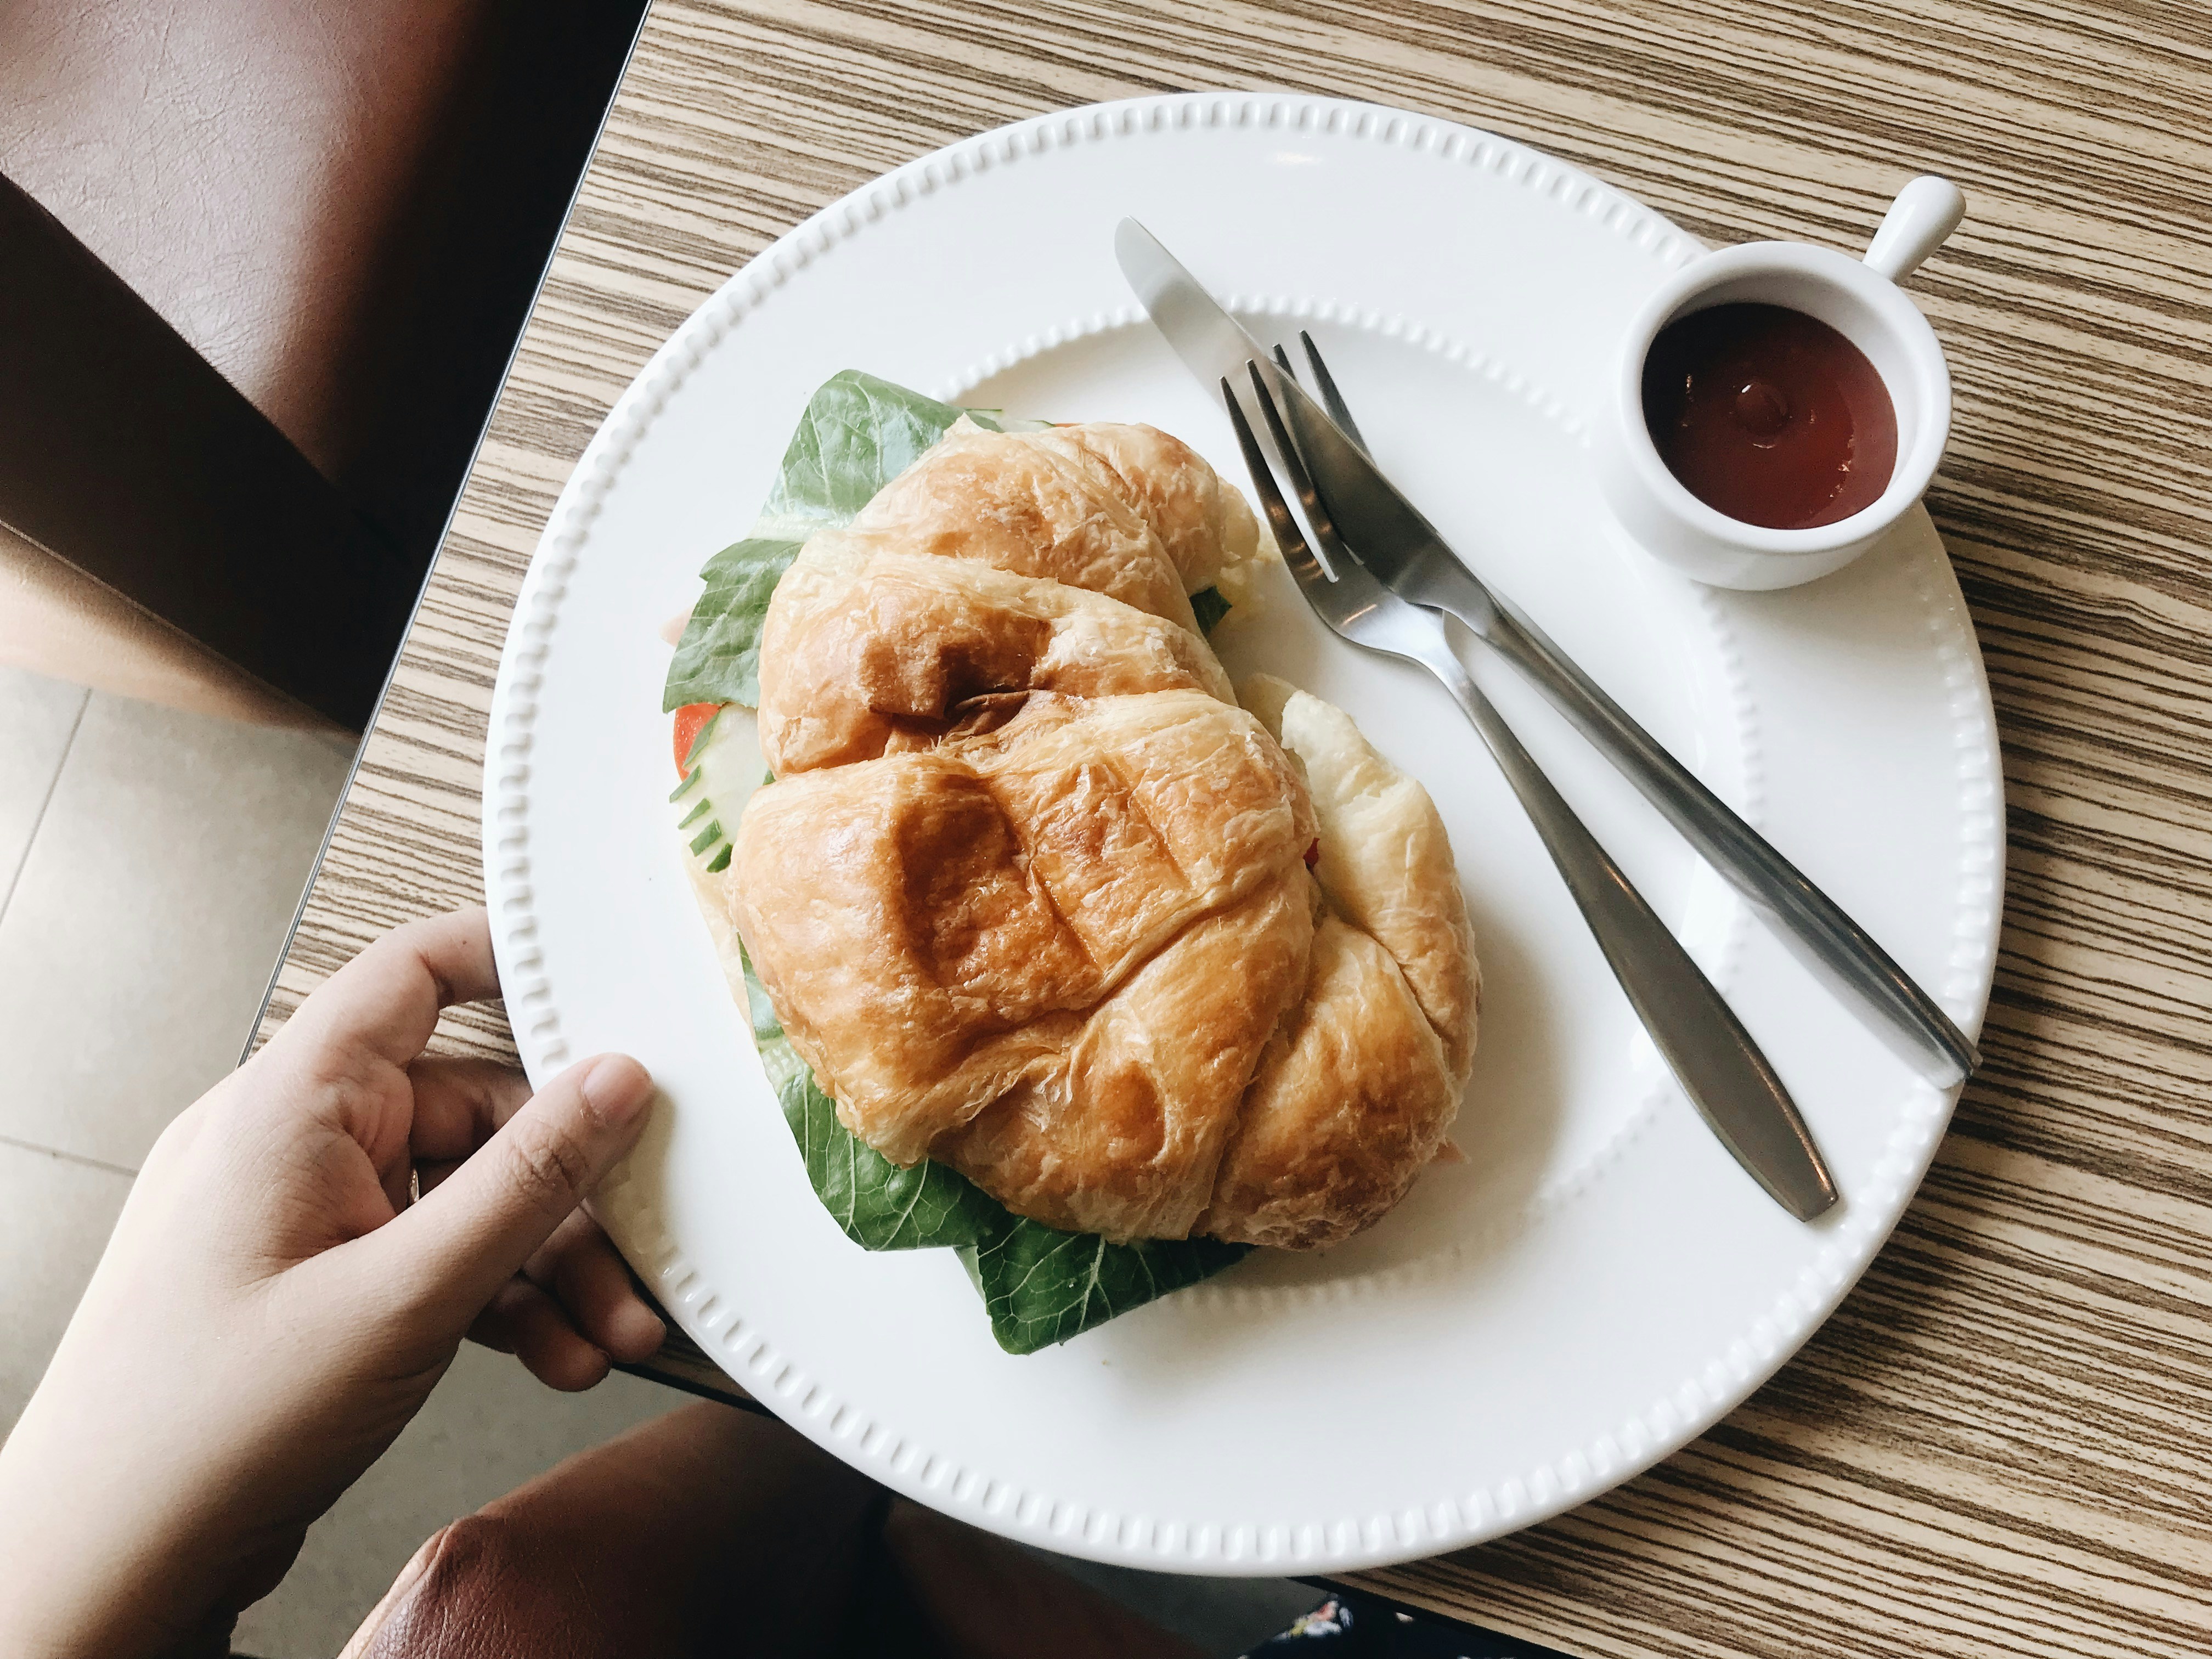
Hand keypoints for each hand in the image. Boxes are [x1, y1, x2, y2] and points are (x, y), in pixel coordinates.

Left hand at [0, 908, 662, 1658]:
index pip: (414, 971)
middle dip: (566, 1193)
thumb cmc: (203, 1428)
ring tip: (603, 1334)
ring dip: (545, 1264)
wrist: (109, 1561)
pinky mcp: (314, 1277)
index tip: (608, 995)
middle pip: (472, 1112)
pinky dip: (496, 1298)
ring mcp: (301, 1211)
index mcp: (290, 1103)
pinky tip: (550, 1353)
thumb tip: (613, 1085)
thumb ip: (523, 1182)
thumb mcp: (403, 1295)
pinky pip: (431, 1253)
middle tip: (636, 1255)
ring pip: (464, 1196)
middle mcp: (293, 1140)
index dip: (514, 962)